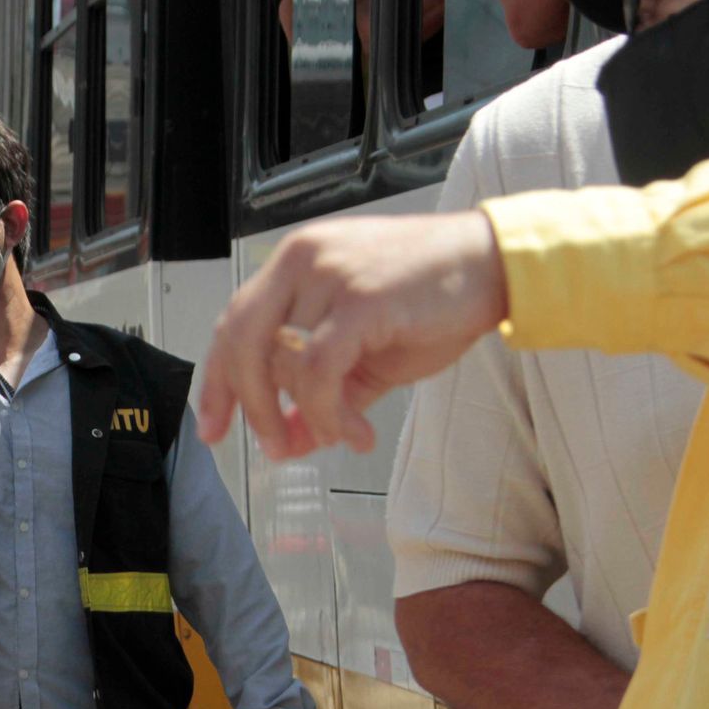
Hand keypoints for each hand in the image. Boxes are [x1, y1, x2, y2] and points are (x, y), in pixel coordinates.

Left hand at [197, 210, 505, 459]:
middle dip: (250, 406)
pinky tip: (354, 431)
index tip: (213, 427)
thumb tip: (291, 441)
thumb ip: (322, 393)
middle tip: (273, 448)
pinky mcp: (360, 299)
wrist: (495, 265)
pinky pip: (318, 370)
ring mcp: (329, 275)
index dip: (216, 381)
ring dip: (305, 417)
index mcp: (293, 264)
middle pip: (240, 342)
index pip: (232, 324)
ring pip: (282, 362)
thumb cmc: (433, 298)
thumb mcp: (365, 352)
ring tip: (338, 438)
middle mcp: (301, 261)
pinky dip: (327, 412)